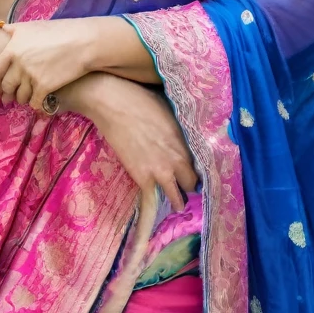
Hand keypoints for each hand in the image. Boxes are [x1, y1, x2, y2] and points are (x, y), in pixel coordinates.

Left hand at [0, 18, 98, 111]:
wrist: (82, 43)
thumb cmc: (59, 31)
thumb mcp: (33, 26)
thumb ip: (16, 30)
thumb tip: (3, 29)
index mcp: (12, 49)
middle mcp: (19, 64)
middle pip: (6, 86)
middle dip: (7, 93)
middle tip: (8, 97)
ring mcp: (31, 77)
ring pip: (20, 96)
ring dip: (21, 98)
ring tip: (25, 97)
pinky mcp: (44, 88)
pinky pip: (34, 102)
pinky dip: (35, 103)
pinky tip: (38, 101)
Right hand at [70, 72, 197, 213]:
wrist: (111, 104)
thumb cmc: (141, 100)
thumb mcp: (170, 111)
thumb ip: (180, 131)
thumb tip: (185, 138)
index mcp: (185, 141)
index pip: (202, 165)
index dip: (201, 169)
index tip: (201, 171)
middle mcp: (177, 160)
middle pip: (192, 183)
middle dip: (192, 185)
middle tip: (190, 186)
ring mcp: (158, 172)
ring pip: (175, 196)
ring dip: (178, 199)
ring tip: (178, 203)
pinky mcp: (140, 178)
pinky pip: (152, 201)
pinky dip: (158, 206)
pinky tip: (160, 212)